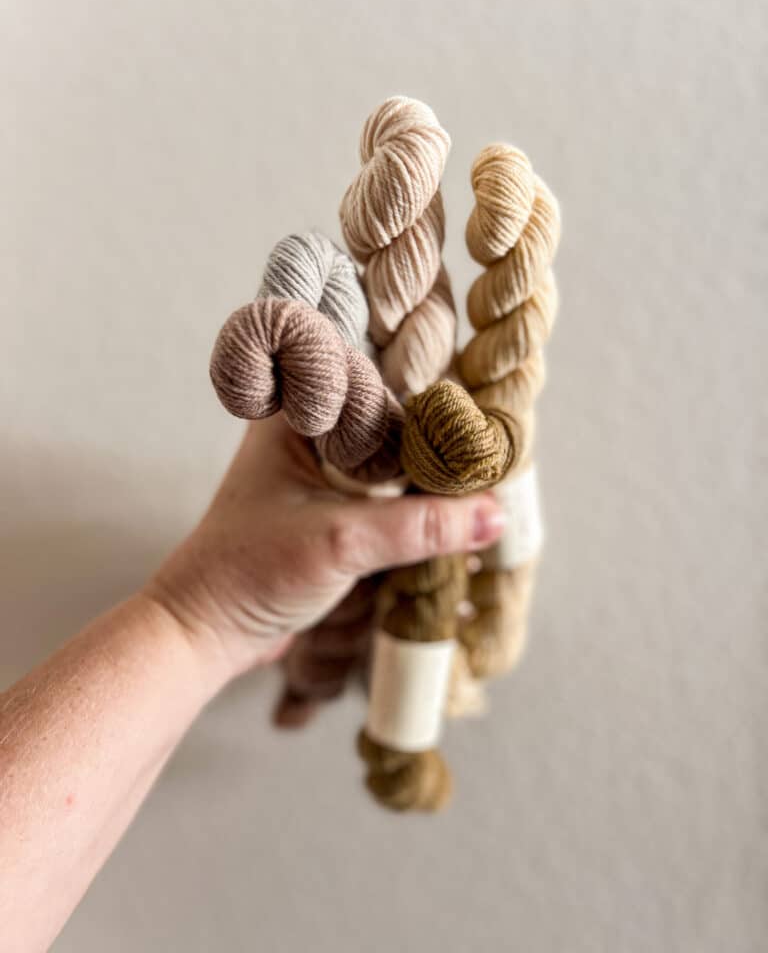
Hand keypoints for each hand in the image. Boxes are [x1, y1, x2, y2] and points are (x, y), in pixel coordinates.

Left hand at [146, 416, 506, 679]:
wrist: (204, 633)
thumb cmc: (247, 573)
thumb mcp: (340, 543)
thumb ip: (419, 527)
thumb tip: (494, 513)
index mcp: (298, 412)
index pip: (379, 381)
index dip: (431, 391)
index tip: (482, 410)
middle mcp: (311, 431)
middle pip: (394, 418)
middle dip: (440, 433)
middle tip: (494, 442)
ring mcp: (323, 471)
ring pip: (394, 456)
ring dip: (431, 470)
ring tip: (484, 472)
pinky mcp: (333, 507)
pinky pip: (387, 491)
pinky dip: (417, 499)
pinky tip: (453, 506)